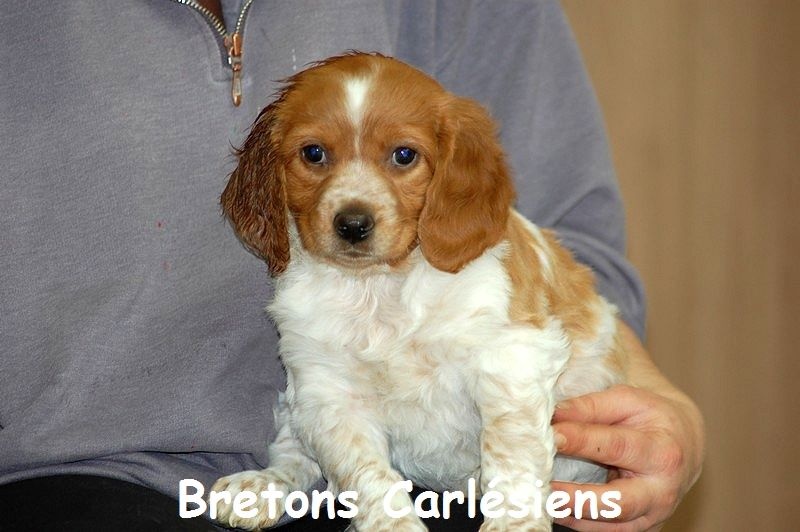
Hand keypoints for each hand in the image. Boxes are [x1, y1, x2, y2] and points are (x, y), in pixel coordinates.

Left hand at [550, 323, 704, 530]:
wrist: (683, 443)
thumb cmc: (651, 417)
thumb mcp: (627, 401)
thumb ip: (590, 407)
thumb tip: (554, 415)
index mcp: (662, 452)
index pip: (616, 446)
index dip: (582, 440)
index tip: (551, 435)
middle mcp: (661, 490)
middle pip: (619, 502)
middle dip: (579, 497)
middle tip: (545, 487)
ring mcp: (653, 514)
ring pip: (610, 524)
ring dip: (573, 514)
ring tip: (542, 500)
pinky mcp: (642, 527)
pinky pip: (608, 531)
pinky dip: (579, 522)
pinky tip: (554, 509)